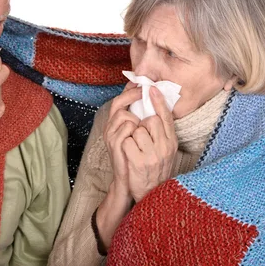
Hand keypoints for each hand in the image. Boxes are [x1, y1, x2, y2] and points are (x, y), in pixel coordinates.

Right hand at [103, 82, 141, 197]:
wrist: (133, 183)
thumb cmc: (139, 159)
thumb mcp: (141, 137)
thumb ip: (143, 120)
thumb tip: (153, 100)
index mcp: (117, 124)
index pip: (120, 100)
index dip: (129, 90)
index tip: (141, 82)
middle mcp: (111, 128)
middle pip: (119, 103)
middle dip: (132, 97)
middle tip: (144, 93)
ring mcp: (111, 136)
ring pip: (125, 115)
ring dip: (137, 120)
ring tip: (142, 131)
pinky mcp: (114, 145)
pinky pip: (127, 128)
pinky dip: (136, 130)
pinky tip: (140, 139)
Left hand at [122, 86, 177, 201]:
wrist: (149, 195)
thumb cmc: (154, 169)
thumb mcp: (165, 150)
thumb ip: (161, 132)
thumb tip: (153, 109)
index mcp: (171, 143)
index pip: (166, 117)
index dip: (158, 101)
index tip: (152, 89)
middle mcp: (164, 148)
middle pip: (150, 120)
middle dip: (141, 125)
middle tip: (140, 138)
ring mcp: (151, 155)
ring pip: (137, 130)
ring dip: (132, 137)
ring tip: (135, 150)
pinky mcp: (137, 162)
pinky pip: (127, 141)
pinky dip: (125, 146)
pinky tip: (129, 156)